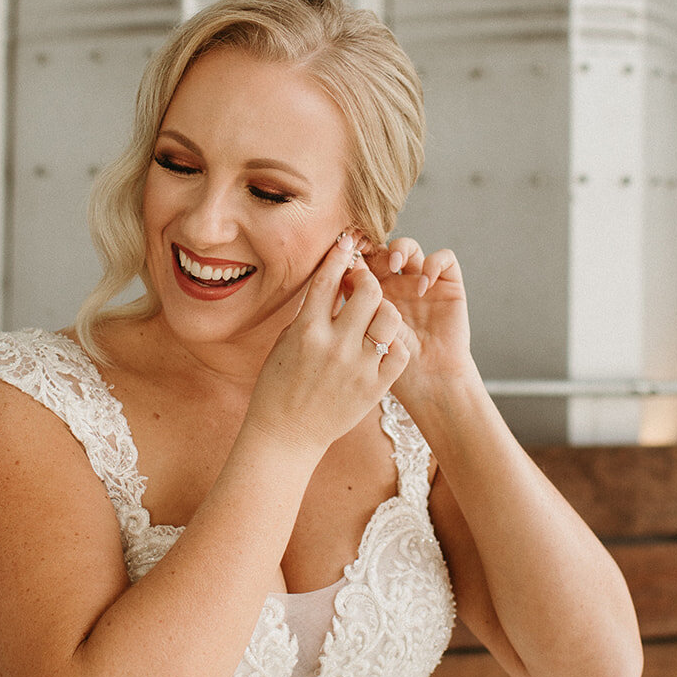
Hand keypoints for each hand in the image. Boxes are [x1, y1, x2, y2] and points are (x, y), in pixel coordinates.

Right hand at [246, 234, 409, 457]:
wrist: (286, 434)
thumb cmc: (279, 386)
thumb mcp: (286, 343)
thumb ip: (311, 314)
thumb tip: (332, 284)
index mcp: (306, 330)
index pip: (328, 278)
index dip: (340, 254)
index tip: (347, 242)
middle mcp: (334, 345)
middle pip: (368, 291)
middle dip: (368, 281)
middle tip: (364, 286)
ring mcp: (357, 367)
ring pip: (389, 317)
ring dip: (384, 311)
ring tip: (374, 318)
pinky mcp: (374, 387)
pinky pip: (397, 352)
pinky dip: (392, 345)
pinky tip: (380, 347)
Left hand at [360, 236, 473, 400]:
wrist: (426, 380)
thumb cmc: (392, 361)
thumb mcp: (366, 329)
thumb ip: (356, 300)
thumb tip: (344, 268)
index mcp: (371, 292)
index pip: (362, 260)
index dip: (354, 251)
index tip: (345, 251)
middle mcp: (396, 284)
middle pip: (383, 248)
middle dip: (375, 246)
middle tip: (367, 252)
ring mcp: (422, 283)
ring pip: (410, 248)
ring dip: (401, 248)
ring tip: (394, 264)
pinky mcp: (449, 286)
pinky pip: (445, 259)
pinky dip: (434, 263)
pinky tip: (423, 284)